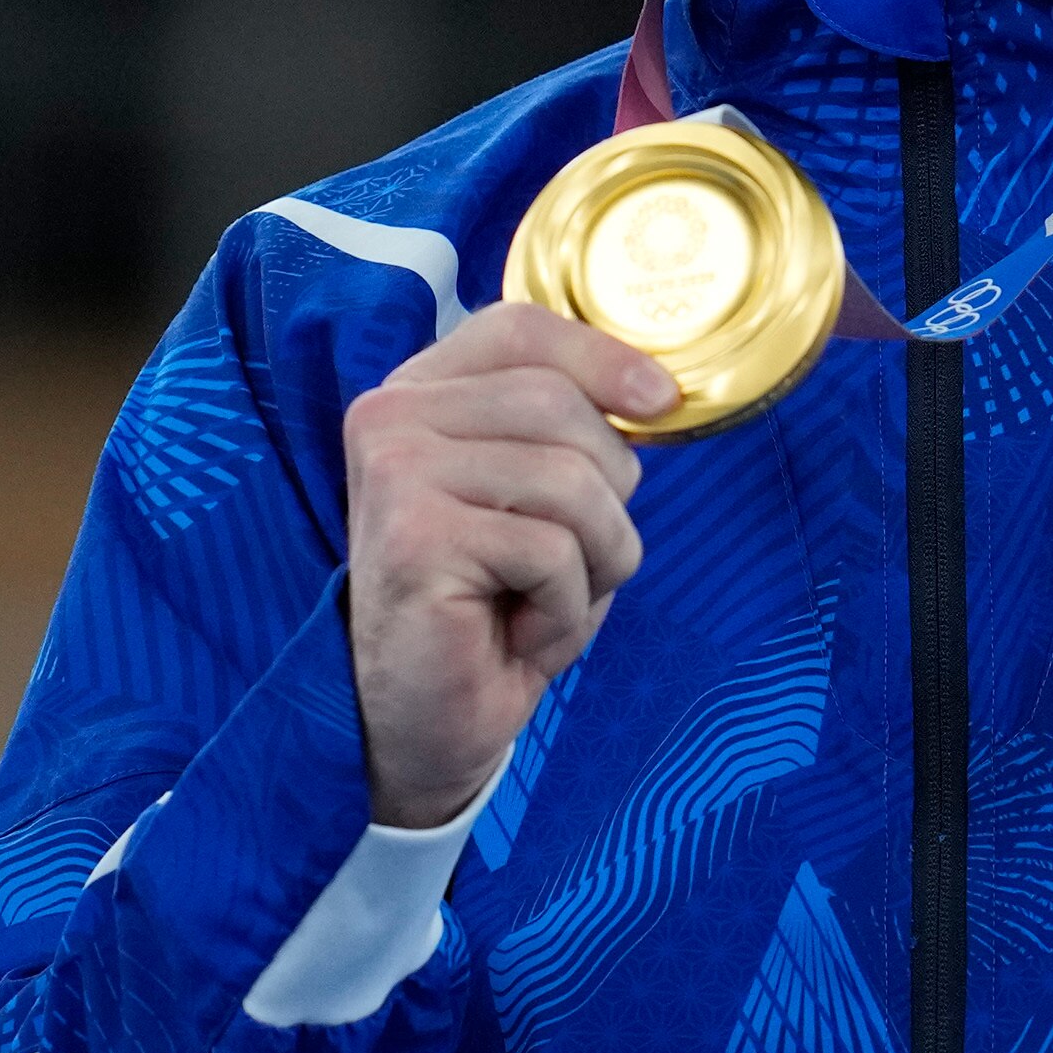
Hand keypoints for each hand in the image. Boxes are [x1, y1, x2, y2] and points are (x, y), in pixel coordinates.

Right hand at [341, 302, 674, 826]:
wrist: (430, 724)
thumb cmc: (494, 606)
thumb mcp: (540, 497)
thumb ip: (571, 428)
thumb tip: (657, 387)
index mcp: (419, 392)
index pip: (521, 328)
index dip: (604, 358)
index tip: (662, 401)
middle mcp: (390, 416)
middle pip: (562, 406)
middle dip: (609, 492)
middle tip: (574, 560)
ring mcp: (395, 472)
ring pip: (572, 480)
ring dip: (596, 558)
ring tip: (545, 599)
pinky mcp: (414, 537)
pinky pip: (554, 551)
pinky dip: (564, 608)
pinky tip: (514, 634)